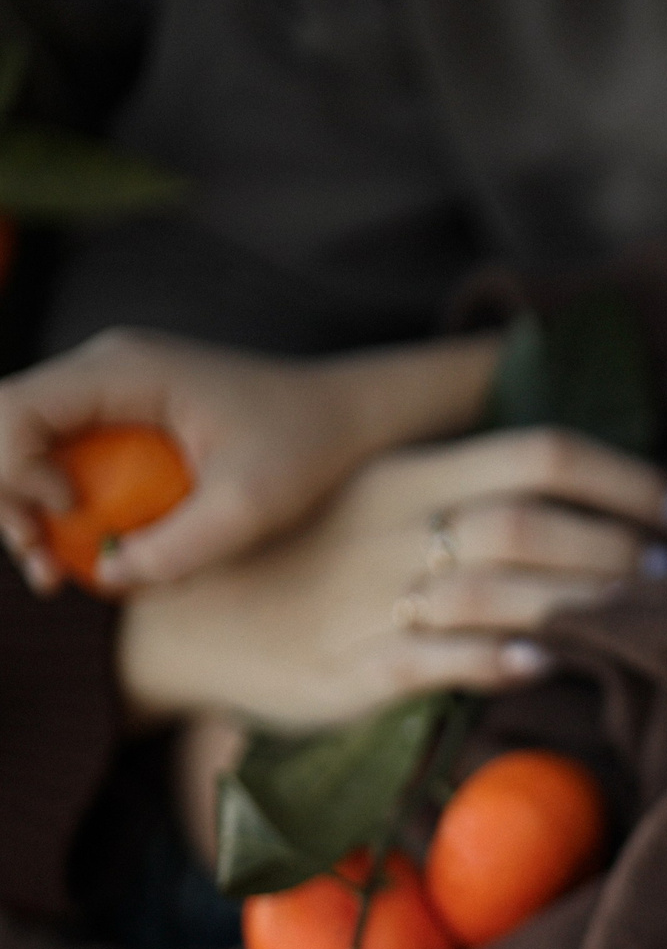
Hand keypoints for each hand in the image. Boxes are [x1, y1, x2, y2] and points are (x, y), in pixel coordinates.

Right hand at [0, 328, 502, 592]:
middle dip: (12, 501)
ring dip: (37, 515)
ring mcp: (112, 398)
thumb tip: (110, 577)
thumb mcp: (253, 505)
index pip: (13, 407)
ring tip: (64, 574)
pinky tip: (104, 558)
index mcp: (123, 370)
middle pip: (8, 430)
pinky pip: (72, 468)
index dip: (11, 469)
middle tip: (47, 568)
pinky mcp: (126, 427)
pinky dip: (74, 514)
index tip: (65, 516)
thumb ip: (180, 545)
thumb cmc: (309, 447)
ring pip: (33, 453)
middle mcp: (104, 373)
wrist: (350, 418)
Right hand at [119, 427, 666, 728]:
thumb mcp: (378, 502)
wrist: (182, 617)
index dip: (624, 479)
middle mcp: (398, 526)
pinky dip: (503, 659)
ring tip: (639, 616)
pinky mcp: (356, 665)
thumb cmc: (304, 559)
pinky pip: (442, 660)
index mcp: (410, 476)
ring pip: (500, 588)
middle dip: (618, 546)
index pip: (539, 453)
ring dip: (582, 603)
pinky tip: (550, 662)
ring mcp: (376, 596)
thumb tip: (579, 499)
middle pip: (533, 521)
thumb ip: (465, 495)